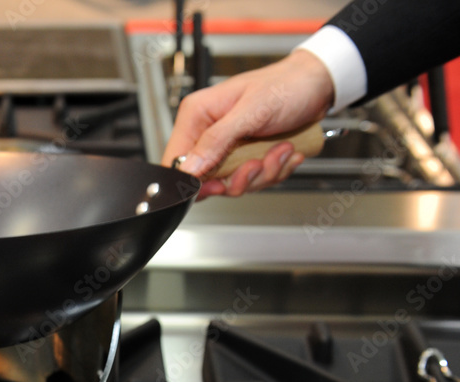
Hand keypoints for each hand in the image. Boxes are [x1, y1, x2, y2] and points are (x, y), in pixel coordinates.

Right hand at [161, 49, 334, 197]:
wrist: (319, 84)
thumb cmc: (286, 85)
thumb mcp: (251, 112)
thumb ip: (216, 140)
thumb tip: (188, 167)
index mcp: (198, 116)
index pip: (176, 160)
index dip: (193, 180)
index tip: (218, 184)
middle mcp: (208, 134)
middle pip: (206, 179)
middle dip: (240, 177)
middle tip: (258, 162)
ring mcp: (227, 147)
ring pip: (233, 183)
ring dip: (263, 173)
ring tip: (280, 149)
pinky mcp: (246, 156)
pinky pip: (253, 180)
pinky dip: (274, 170)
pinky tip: (285, 151)